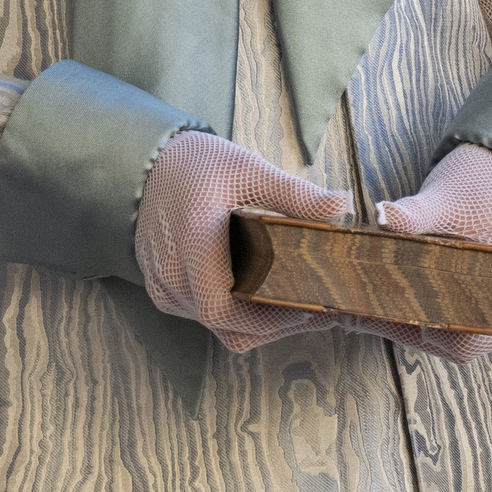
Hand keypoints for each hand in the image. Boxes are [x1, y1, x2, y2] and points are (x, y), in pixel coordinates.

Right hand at [133, 130, 353, 352]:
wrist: (149, 166)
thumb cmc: (200, 166)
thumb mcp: (251, 171)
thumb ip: (296, 194)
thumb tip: (342, 205)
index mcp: (193, 243)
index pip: (223, 307)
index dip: (266, 319)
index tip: (307, 308)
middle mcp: (171, 274)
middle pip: (226, 325)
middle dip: (273, 324)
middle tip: (317, 309)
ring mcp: (163, 286)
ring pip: (217, 326)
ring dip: (256, 321)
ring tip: (297, 302)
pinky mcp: (164, 290)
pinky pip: (203, 316)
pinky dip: (235, 314)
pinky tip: (264, 295)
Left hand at [374, 145, 491, 366]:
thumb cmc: (477, 183)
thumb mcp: (443, 198)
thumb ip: (414, 212)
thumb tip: (383, 215)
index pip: (467, 338)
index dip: (418, 333)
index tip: (377, 315)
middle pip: (462, 342)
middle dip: (412, 330)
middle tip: (365, 313)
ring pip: (461, 335)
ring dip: (419, 324)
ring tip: (374, 307)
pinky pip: (462, 319)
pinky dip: (428, 315)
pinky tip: (393, 300)